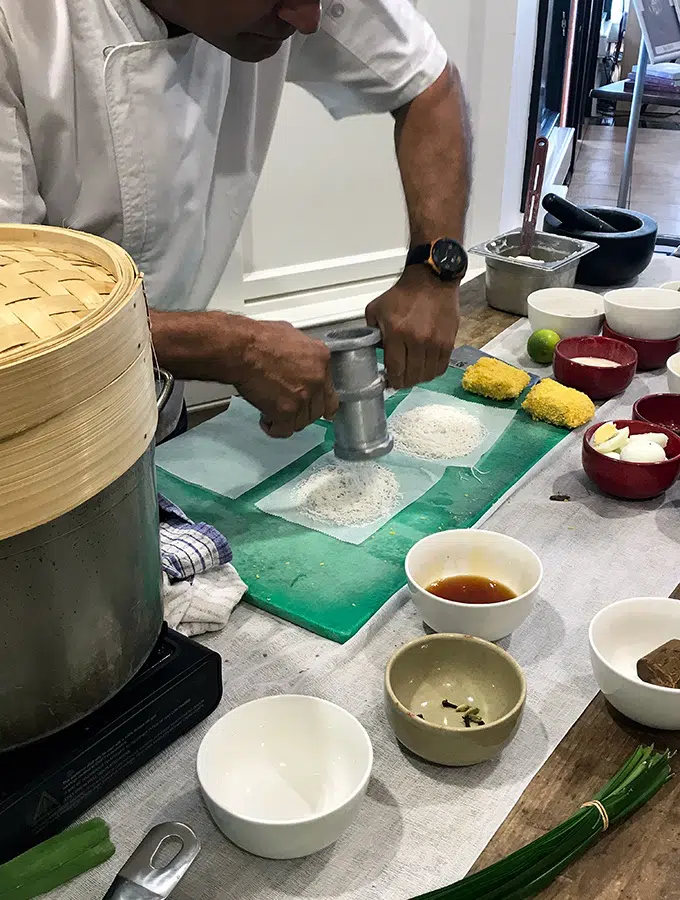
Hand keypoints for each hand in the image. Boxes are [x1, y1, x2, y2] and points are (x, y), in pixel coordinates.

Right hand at [235, 320, 337, 438]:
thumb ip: (302, 353)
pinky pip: (284, 430)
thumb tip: (299, 358)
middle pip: (317, 410)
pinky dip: (274, 428)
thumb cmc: (258, 339)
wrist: (241, 349)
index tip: (320, 409)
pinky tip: (266, 420)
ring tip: (272, 411)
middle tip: (287, 408)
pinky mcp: (286, 411)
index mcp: (321, 359)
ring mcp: (303, 397)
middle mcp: (316, 379)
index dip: (322, 403)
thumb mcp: (291, 335)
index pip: (330, 391)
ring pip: (302, 422)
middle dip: (302, 412)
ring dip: (287, 420)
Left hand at [365, 267, 459, 388]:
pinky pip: (441, 367)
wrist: (432, 280)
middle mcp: (417, 339)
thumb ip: (370, 332)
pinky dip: (432, 372)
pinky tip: (425, 367)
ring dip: (418, 378)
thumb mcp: (376, 309)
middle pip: (411, 376)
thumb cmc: (403, 294)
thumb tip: (372, 352)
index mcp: (396, 332)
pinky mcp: (449, 342)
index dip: (392, 380)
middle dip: (404, 382)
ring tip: (413, 373)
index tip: (389, 381)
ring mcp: (435, 342)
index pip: (395, 369)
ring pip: (427, 375)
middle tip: (400, 380)